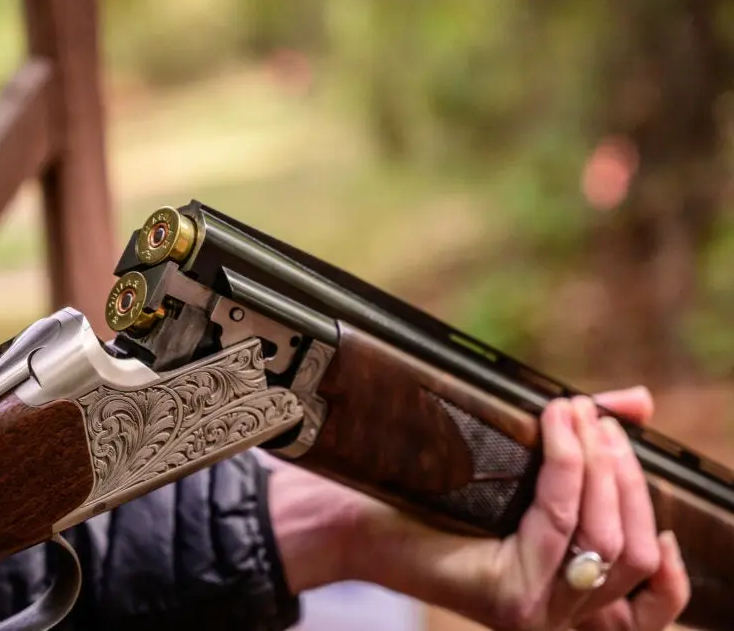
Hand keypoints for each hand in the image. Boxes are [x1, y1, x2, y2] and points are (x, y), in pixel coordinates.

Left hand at [268, 387, 689, 629]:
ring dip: (597, 465)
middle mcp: (564, 610)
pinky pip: (557, 523)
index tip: (621, 434)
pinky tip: (558, 426)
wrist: (360, 516)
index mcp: (573, 586)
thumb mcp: (523, 466)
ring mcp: (540, 610)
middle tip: (597, 417)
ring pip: (604, 537)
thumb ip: (581, 442)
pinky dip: (564, 466)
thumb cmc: (436, 491)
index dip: (647, 500)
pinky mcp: (511, 599)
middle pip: (634, 548)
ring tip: (575, 413)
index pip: (650, 565)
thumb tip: (640, 401)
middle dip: (623, 473)